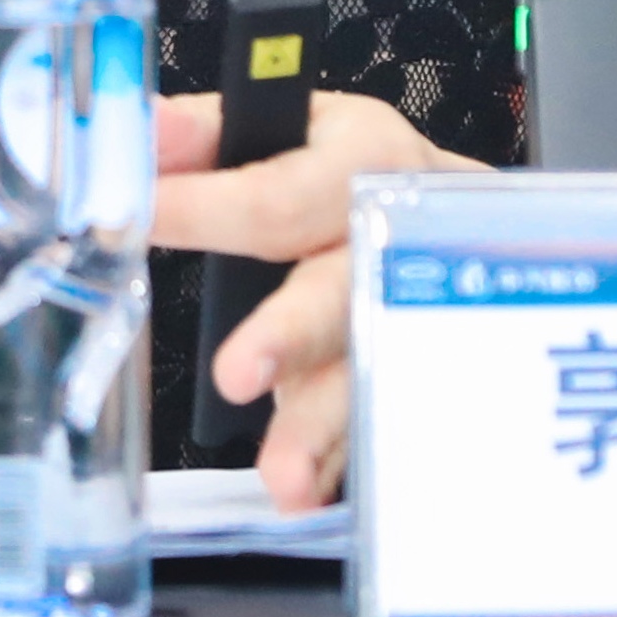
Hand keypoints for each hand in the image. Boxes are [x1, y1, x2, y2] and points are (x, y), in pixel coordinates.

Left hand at [151, 88, 481, 511]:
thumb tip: (142, 134)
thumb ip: (206, 137)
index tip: (143, 221)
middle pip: (344, 287)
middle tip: (236, 373)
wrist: (473, 213)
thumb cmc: (355, 168)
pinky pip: (391, 417)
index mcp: (360, 157)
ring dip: (324, 423)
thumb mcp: (292, 125)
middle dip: (291, 334)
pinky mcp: (423, 366)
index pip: (276, 192)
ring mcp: (420, 307)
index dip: (206, 208)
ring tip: (283, 474)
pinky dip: (348, 459)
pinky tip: (313, 492)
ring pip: (372, 365)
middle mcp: (396, 233)